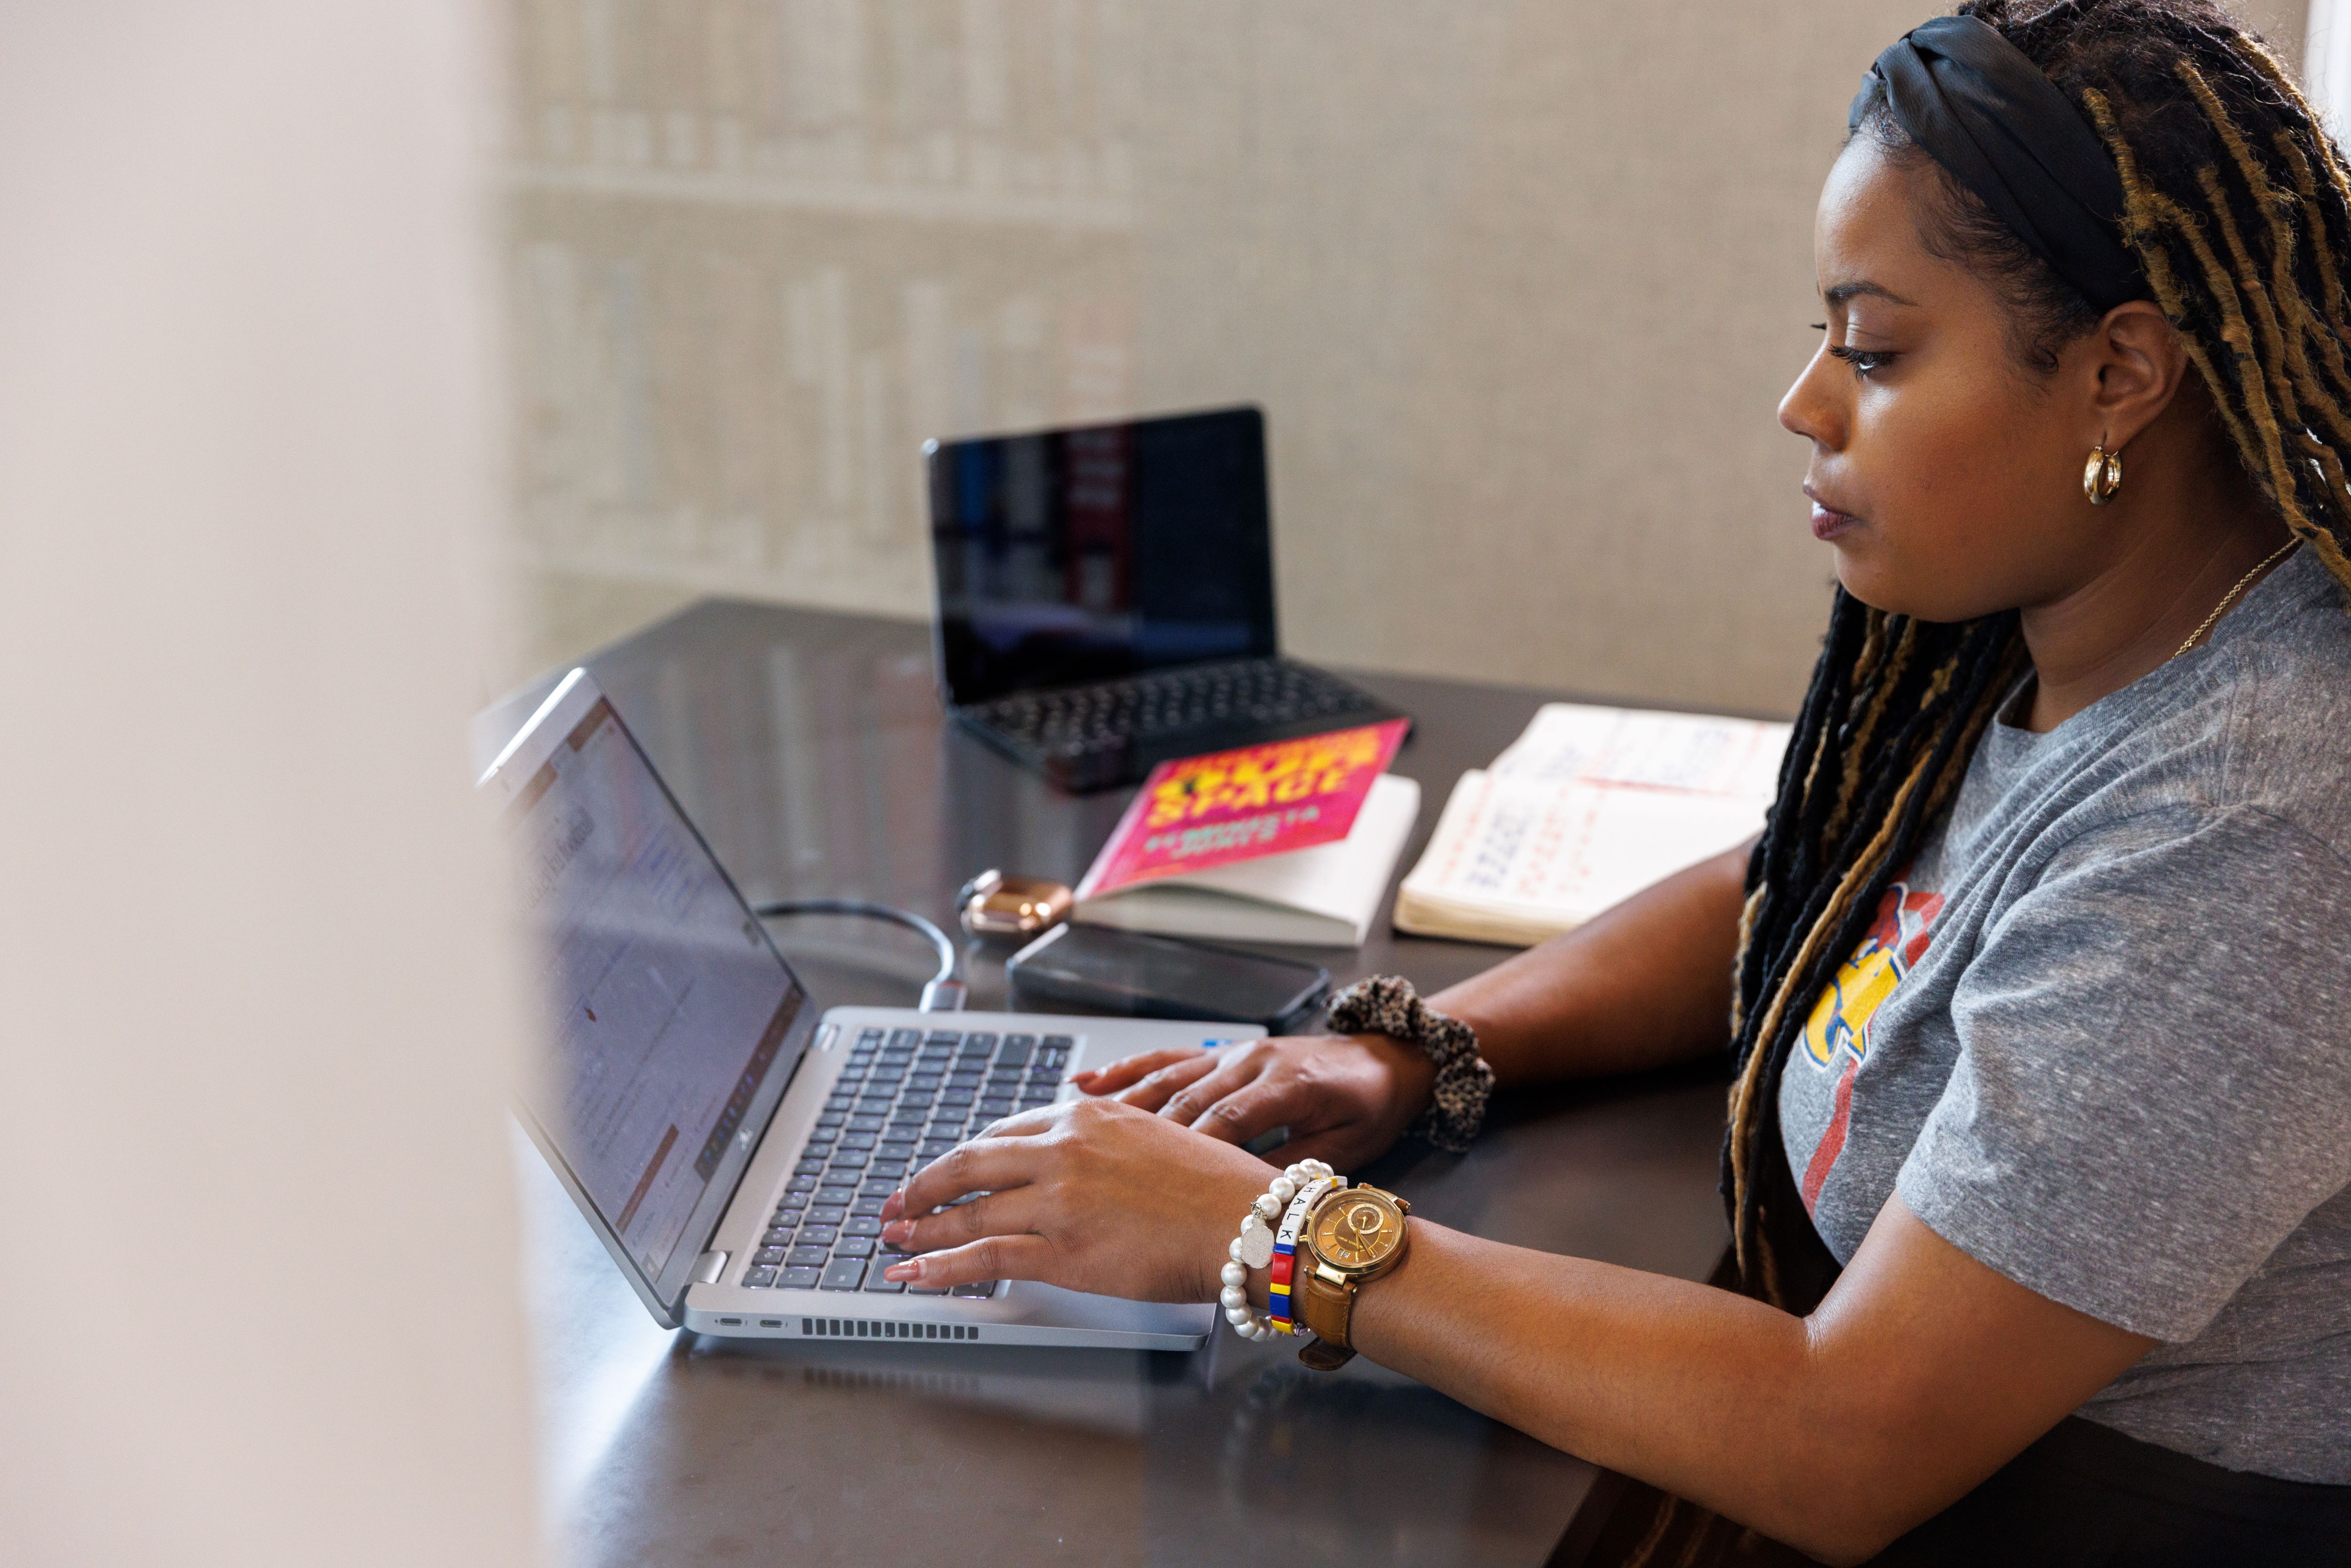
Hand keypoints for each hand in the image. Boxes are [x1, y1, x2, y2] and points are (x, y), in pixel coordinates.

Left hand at [875, 1097, 1272, 1299]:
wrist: (1248, 1221)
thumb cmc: (1216, 1185)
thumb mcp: (1153, 1135)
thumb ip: (1104, 1142)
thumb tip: (1073, 1158)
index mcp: (1085, 1116)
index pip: (1002, 1132)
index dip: (963, 1157)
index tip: (943, 1172)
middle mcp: (1062, 1149)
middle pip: (968, 1164)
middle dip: (922, 1188)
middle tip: (897, 1205)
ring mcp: (1057, 1200)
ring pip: (967, 1212)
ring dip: (921, 1230)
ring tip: (895, 1243)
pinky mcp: (1060, 1250)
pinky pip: (982, 1256)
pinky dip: (940, 1267)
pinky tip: (917, 1275)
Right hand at [1068, 1032, 1435, 1170]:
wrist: (1386, 1059)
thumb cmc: (1370, 1106)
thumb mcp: (1348, 1146)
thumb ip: (1295, 1165)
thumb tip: (1249, 1192)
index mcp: (1287, 1086)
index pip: (1228, 1118)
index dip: (1190, 1149)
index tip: (1152, 1180)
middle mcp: (1251, 1062)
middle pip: (1185, 1100)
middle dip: (1138, 1135)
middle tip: (1087, 1166)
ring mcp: (1232, 1054)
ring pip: (1165, 1078)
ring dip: (1118, 1103)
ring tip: (1071, 1126)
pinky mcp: (1222, 1053)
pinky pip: (1167, 1060)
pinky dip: (1125, 1071)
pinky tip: (1088, 1084)